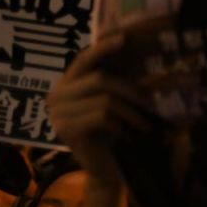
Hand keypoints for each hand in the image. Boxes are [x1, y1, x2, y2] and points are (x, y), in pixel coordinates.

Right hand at [48, 35, 152, 185]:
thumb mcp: (111, 102)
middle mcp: (56, 96)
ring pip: (106, 100)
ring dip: (130, 113)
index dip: (103, 48)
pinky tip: (120, 135)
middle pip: (100, 79)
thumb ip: (113, 80)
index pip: (83, 59)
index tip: (125, 38)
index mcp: (65, 85)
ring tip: (141, 124)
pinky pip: (103, 117)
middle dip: (131, 90)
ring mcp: (58, 114)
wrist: (104, 167)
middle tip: (150, 104)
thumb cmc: (110, 132)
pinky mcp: (66, 130)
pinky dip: (118, 126)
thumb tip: (131, 49)